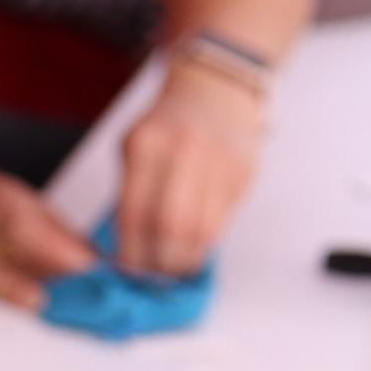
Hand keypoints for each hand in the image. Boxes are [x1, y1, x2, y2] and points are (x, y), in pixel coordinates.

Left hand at [115, 62, 260, 278]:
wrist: (215, 91)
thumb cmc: (168, 126)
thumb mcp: (135, 148)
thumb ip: (132, 193)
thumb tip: (129, 251)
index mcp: (145, 145)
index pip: (134, 214)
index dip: (131, 252)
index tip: (128, 271)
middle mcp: (183, 150)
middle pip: (171, 227)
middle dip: (161, 263)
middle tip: (154, 278)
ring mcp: (218, 161)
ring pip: (202, 231)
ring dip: (186, 260)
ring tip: (175, 270)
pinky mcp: (243, 172)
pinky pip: (223, 221)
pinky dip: (206, 243)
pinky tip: (195, 249)